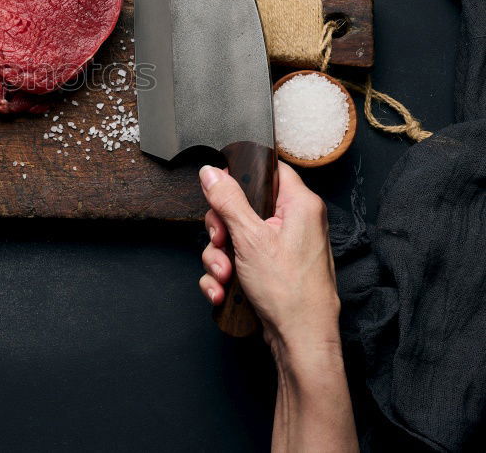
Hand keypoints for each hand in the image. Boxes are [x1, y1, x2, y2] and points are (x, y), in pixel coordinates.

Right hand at [198, 162, 339, 360]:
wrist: (299, 341)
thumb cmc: (290, 291)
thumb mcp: (250, 238)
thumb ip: (228, 200)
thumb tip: (211, 172)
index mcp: (299, 205)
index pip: (269, 169)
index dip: (241, 174)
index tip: (219, 189)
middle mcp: (293, 222)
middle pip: (243, 206)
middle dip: (221, 229)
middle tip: (220, 241)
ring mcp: (281, 247)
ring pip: (235, 237)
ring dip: (219, 257)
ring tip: (223, 276)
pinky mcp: (269, 269)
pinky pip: (238, 260)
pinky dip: (224, 275)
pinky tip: (222, 291)